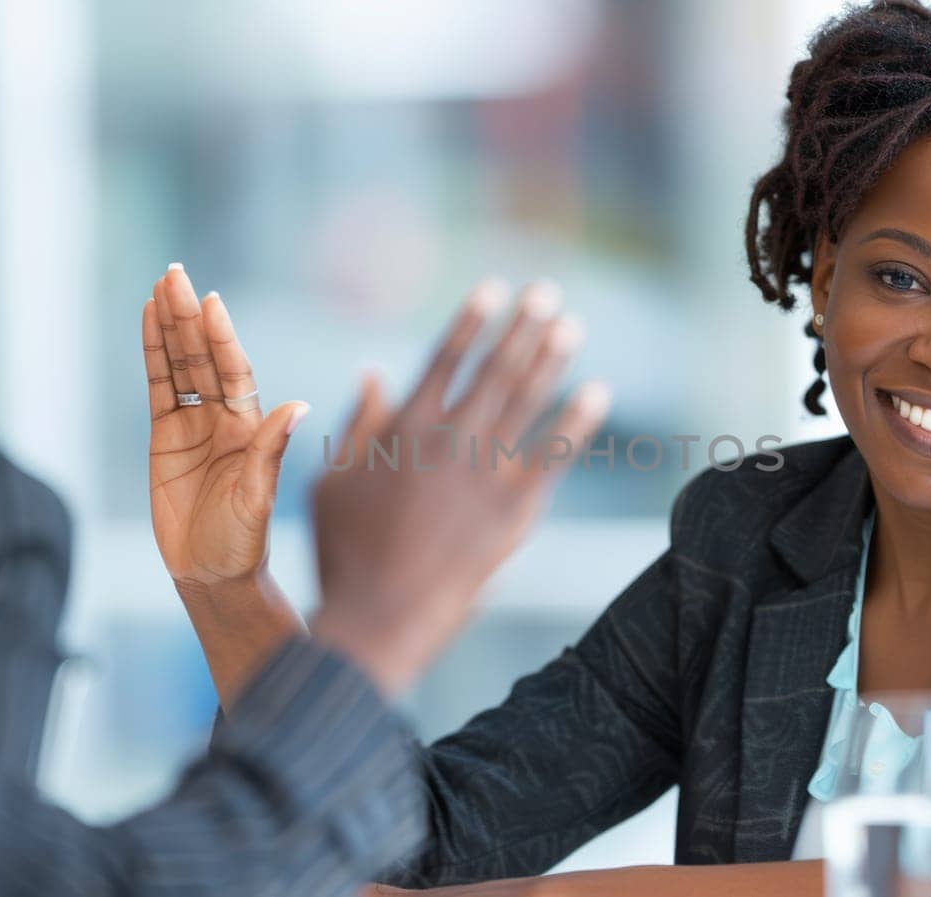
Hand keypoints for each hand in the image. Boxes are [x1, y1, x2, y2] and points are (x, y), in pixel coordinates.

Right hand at [141, 263, 308, 704]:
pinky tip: (148, 321)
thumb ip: (270, 452)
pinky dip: (154, 354)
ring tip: (161, 285)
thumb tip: (298, 408)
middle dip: (189, 317)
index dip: (221, 338)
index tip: (211, 303)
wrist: (213, 574)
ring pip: (181, 364)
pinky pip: (159, 386)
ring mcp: (194, 424)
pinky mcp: (165, 437)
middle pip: (204, 357)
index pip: (234, 372)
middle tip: (175, 273)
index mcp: (251, 428)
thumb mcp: (258, 498)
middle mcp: (225, 418)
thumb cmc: (244, 542)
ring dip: (170, 326)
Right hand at [311, 280, 609, 696]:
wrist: (379, 616)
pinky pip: (553, 456)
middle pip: (494, 369)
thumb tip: (374, 372)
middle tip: (547, 293)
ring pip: (526, 402)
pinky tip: (598, 393)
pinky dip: (578, 422)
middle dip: (522, 327)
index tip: (495, 289)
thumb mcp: (332, 481)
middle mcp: (449, 439)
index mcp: (403, 428)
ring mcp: (484, 473)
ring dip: (551, 360)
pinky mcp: (513, 509)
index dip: (472, 321)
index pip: (445, 358)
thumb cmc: (344, 551)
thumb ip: (360, 425)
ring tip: (570, 326)